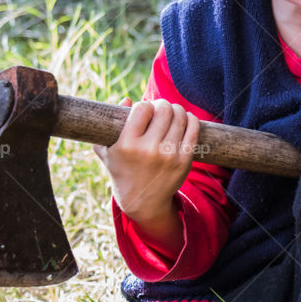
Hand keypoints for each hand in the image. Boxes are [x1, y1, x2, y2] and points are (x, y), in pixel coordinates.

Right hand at [93, 97, 199, 231]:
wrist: (142, 202)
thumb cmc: (121, 171)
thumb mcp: (107, 151)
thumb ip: (109, 125)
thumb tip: (127, 100)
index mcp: (127, 144)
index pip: (142, 108)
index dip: (144, 105)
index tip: (144, 111)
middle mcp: (149, 149)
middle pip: (164, 110)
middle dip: (162, 105)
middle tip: (160, 109)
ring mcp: (169, 155)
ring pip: (180, 117)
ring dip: (176, 110)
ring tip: (171, 113)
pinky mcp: (184, 161)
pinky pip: (193, 130)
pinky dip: (191, 119)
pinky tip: (185, 119)